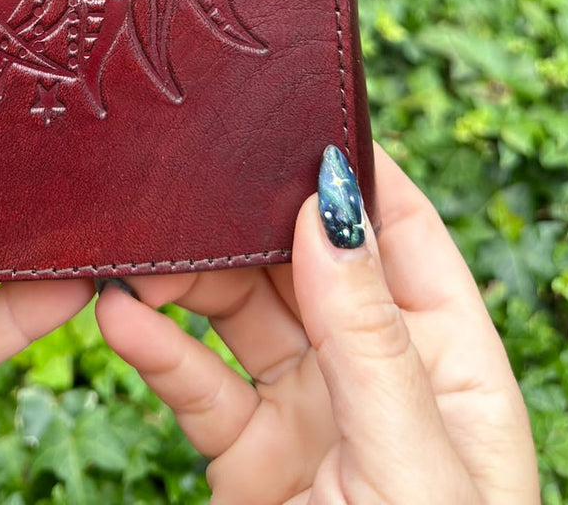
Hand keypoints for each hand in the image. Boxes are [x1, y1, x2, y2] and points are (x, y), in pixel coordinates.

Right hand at [95, 144, 537, 504]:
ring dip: (185, 274)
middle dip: (243, 214)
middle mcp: (375, 370)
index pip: (401, 231)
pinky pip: (196, 381)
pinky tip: (119, 314)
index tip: (290, 110)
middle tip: (185, 177)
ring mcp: (308, 409)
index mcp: (448, 358)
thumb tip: (329, 206)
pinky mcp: (246, 454)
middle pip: (303, 259)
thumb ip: (366, 334)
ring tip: (133, 244)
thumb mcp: (412, 458)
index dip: (351, 168)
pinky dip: (154, 345)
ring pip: (238, 310)